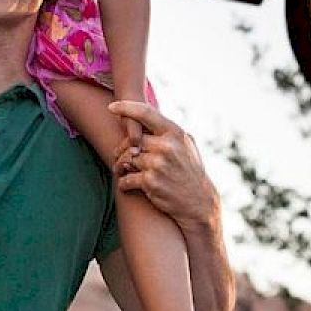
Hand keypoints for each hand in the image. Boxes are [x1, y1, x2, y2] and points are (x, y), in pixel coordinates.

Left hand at [108, 100, 217, 233]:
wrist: (198, 203)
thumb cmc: (190, 171)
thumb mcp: (186, 145)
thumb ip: (168, 131)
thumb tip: (146, 115)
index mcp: (175, 133)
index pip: (145, 113)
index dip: (126, 108)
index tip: (112, 107)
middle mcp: (166, 146)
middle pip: (132, 140)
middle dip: (123, 148)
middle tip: (119, 155)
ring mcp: (158, 164)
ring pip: (127, 159)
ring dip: (121, 166)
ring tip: (122, 170)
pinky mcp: (151, 182)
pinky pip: (126, 178)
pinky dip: (123, 182)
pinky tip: (126, 184)